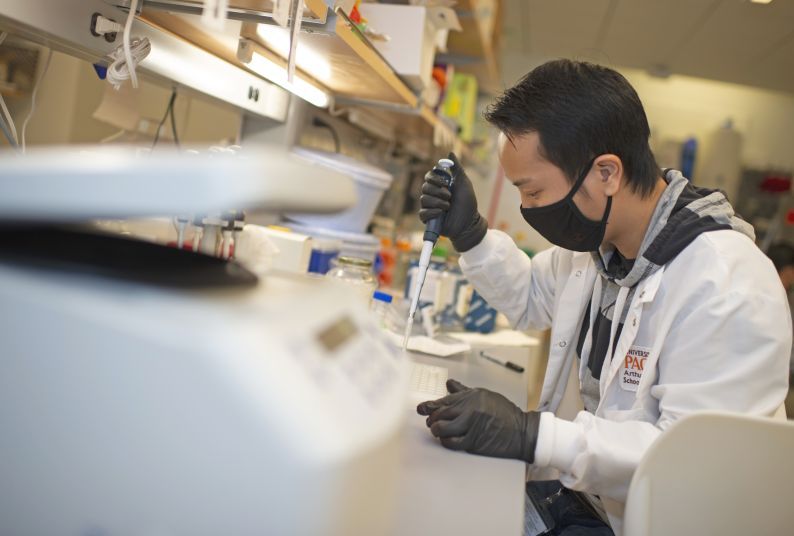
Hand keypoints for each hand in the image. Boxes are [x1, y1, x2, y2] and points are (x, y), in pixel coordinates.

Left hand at [416, 379, 539, 462]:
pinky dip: (445, 441)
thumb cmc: (504, 412)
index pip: (443, 401)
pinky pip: (452, 442)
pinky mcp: (474, 442)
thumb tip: (449, 385)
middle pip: (440, 414)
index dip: (428, 405)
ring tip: (437, 430)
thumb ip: (464, 391)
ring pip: (443, 429)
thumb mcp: (484, 395)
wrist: (521, 431)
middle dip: (432, 419)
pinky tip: (446, 439)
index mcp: (471, 397)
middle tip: (431, 421)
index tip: (420, 408)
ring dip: (437, 430)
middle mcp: (469, 410)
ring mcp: (471, 427)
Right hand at [419, 152, 487, 251]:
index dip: (434, 178)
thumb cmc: (468, 203)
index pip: (429, 177)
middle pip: (425, 187)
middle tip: (450, 196)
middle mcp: (433, 195)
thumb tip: (450, 153)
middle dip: (438, 191)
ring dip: (438, 202)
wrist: (469, 222)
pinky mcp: (428, 219)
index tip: (445, 182)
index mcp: (440, 186)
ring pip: (424, 199)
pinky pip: (422, 213)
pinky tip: (441, 214)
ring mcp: (430, 207)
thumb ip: (456, 168)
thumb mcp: (464, 183)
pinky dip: (432, 212)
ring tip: (448, 206)